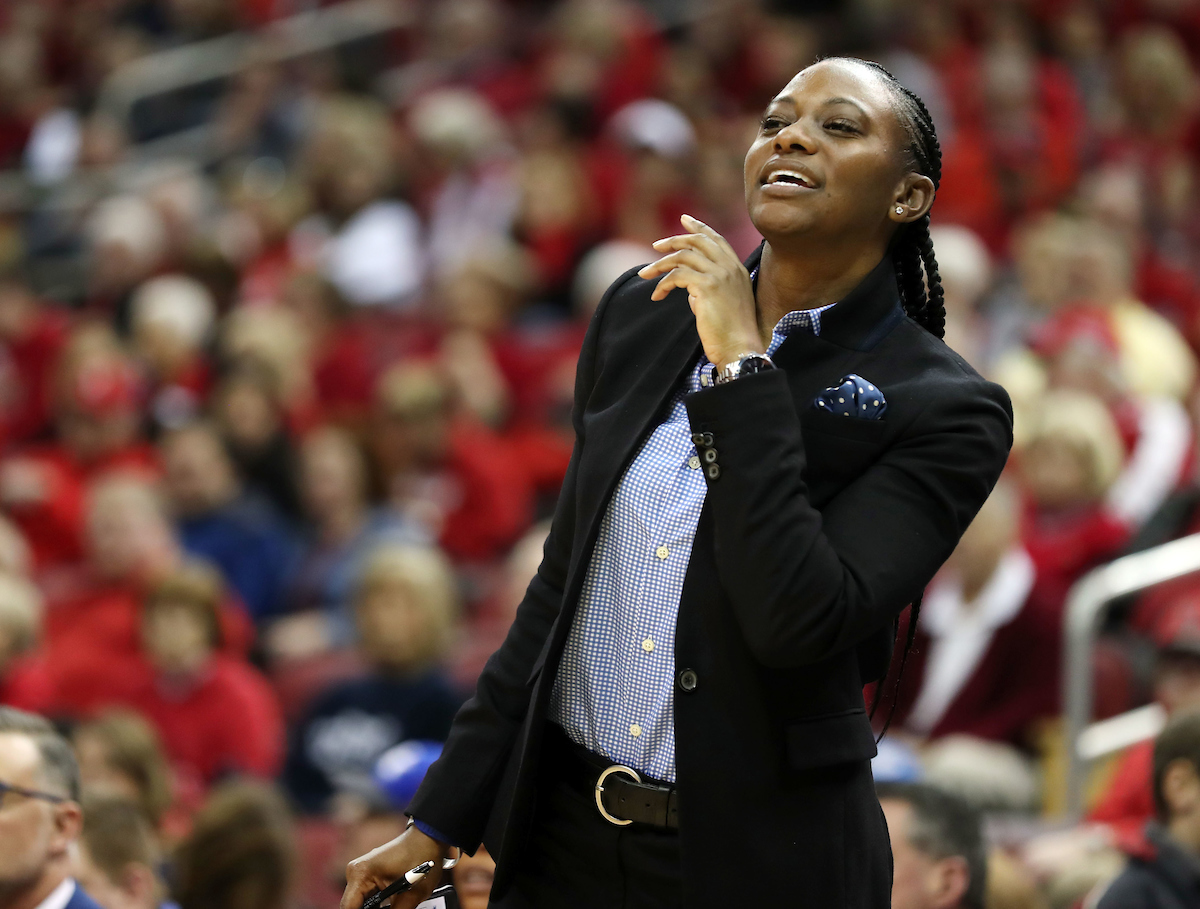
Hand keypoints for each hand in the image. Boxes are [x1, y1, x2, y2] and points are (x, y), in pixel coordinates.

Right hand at [341, 826, 446, 908]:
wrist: (429, 838)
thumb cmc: (422, 858)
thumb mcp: (412, 895)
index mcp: (360, 874)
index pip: (348, 908)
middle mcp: (356, 872)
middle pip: (354, 906)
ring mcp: (361, 872)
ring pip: (360, 903)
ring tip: (393, 906)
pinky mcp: (368, 874)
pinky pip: (367, 896)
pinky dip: (376, 905)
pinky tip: (388, 907)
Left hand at [638, 214, 761, 370]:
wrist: (740, 348)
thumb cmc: (731, 333)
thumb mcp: (723, 304)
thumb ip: (707, 290)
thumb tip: (689, 290)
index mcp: (737, 269)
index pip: (716, 239)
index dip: (699, 228)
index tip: (684, 219)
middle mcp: (730, 267)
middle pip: (698, 241)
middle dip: (674, 240)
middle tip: (656, 246)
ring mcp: (720, 275)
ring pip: (683, 256)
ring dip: (660, 264)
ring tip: (645, 274)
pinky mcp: (708, 286)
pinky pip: (677, 275)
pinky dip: (663, 284)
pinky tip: (657, 295)